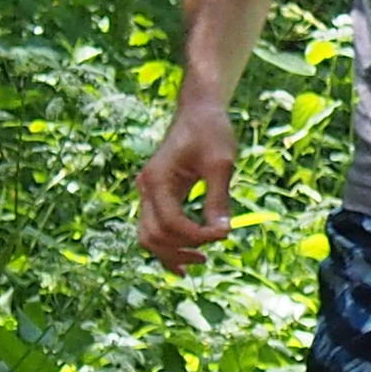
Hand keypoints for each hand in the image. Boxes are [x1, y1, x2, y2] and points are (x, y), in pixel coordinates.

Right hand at [135, 108, 239, 271]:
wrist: (199, 110)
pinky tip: (185, 261)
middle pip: (152, 236)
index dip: (197, 236)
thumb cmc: (211, 131)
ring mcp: (147, 192)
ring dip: (170, 253)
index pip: (171, 223)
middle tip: (209, 254)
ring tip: (200, 261)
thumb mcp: (221, 163)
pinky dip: (167, 246)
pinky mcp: (156, 195)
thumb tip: (224, 234)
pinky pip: (154, 227)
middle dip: (181, 249)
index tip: (224, 234)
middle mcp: (146, 188)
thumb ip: (219, 198)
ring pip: (148, 236)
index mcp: (157, 179)